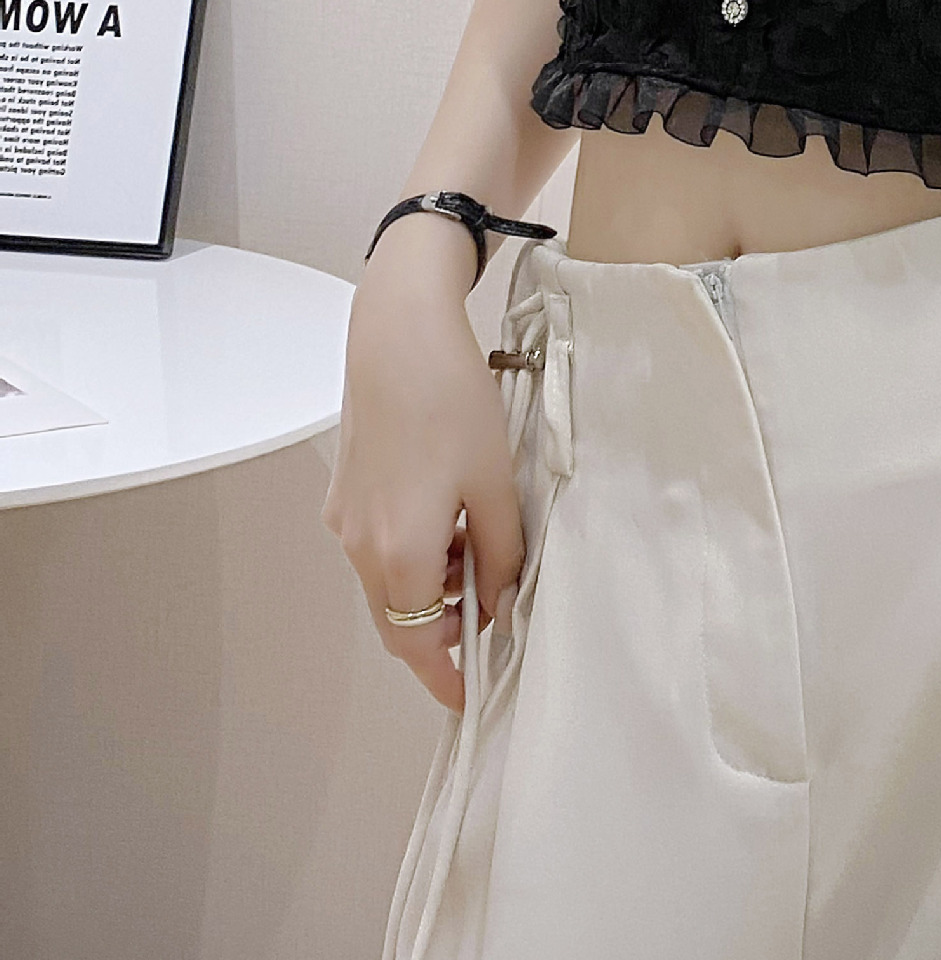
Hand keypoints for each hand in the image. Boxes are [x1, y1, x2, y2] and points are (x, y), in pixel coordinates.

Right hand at [321, 235, 524, 711]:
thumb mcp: (496, 484)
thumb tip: (502, 604)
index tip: (472, 697)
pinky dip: (413, 554)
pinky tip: (452, 518)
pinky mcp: (344, 493)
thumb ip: (502, 554)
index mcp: (399, 555)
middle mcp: (359, 547)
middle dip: (444, 633)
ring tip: (483, 551)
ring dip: (432, 588)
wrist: (399, 336)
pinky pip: (377, 548)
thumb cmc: (451, 403)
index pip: (420, 644)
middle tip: (493, 618)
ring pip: (388, 584)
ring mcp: (344, 520)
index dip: (448, 675)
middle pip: (399, 621)